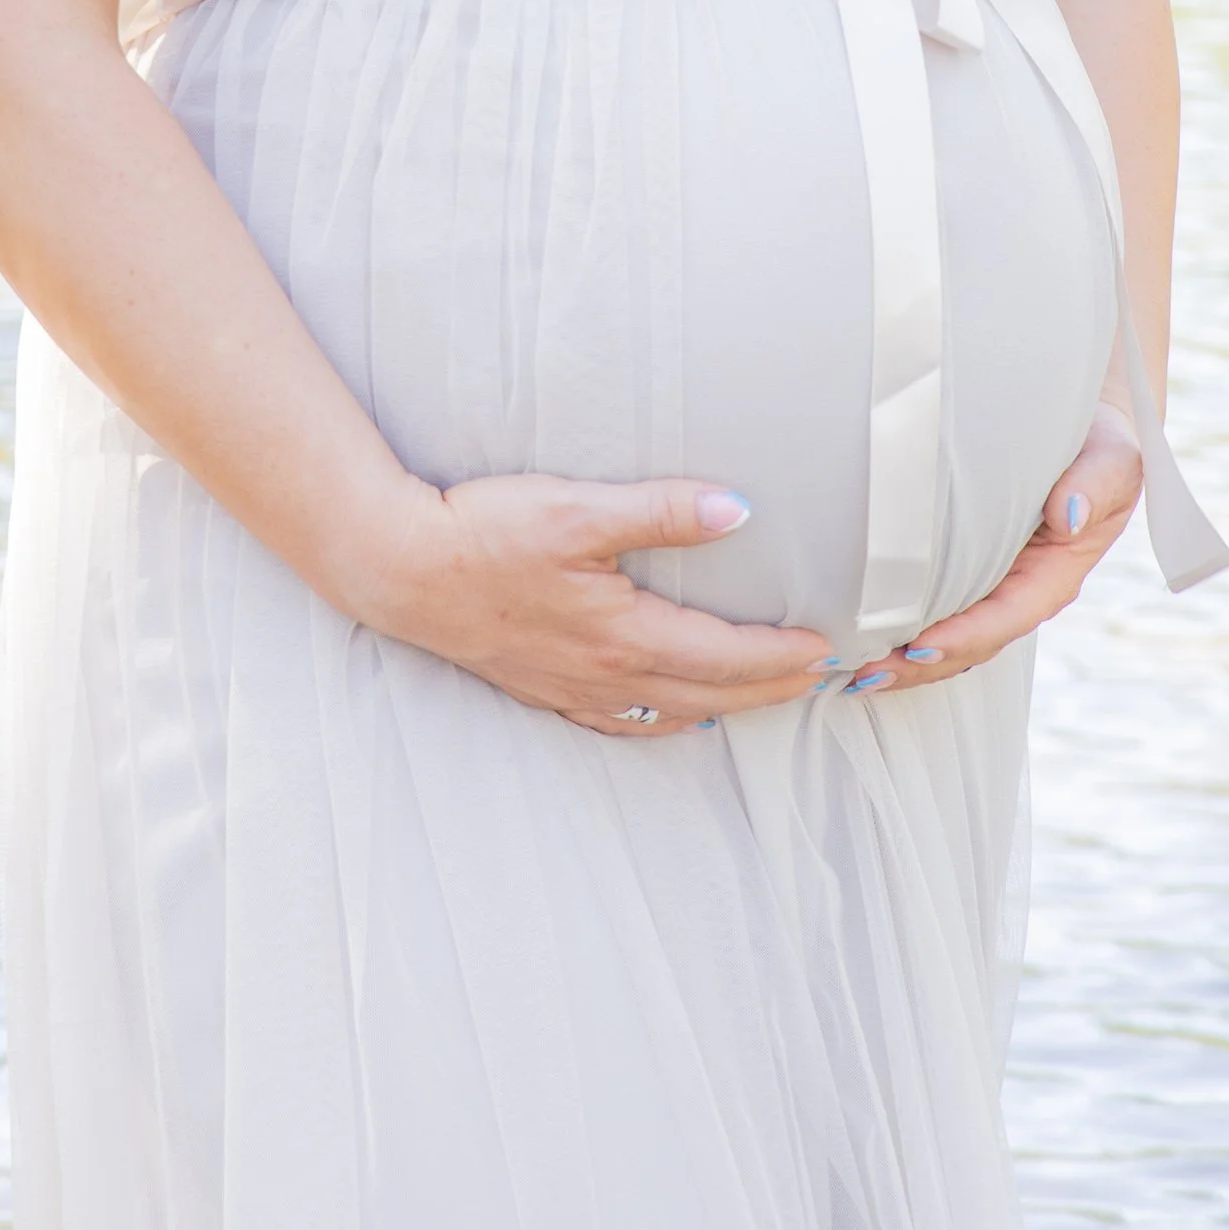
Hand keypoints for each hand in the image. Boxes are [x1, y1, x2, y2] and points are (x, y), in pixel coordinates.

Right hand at [353, 473, 836, 735]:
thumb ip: (662, 511)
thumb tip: (737, 510)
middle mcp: (605, 675)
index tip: (827, 649)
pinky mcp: (542, 685)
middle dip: (771, 689)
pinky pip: (620, 721)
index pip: (726, 654)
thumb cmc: (484, 533)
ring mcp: (571, 688)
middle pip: (710, 693)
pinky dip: (663, 719)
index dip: (782, 655)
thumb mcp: (578, 508)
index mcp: (623, 635)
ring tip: (763, 695)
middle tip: (821, 681)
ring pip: (670, 710)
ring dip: (725, 705)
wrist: (401, 568)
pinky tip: (672, 711)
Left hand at [847, 406, 1145, 699]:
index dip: (963, 637)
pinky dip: (899, 629)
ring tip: (847, 669)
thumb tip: (1069, 514)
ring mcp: (994, 586)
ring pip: (946, 638)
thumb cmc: (1100, 443)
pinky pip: (936, 610)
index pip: (1005, 618)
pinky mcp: (969, 571)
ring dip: (901, 658)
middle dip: (917, 664)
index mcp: (1054, 576)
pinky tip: (858, 633)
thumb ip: (1096, 485)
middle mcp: (1021, 592)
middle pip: (968, 644)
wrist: (1087, 426)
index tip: (918, 646)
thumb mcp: (1113, 460)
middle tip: (861, 672)